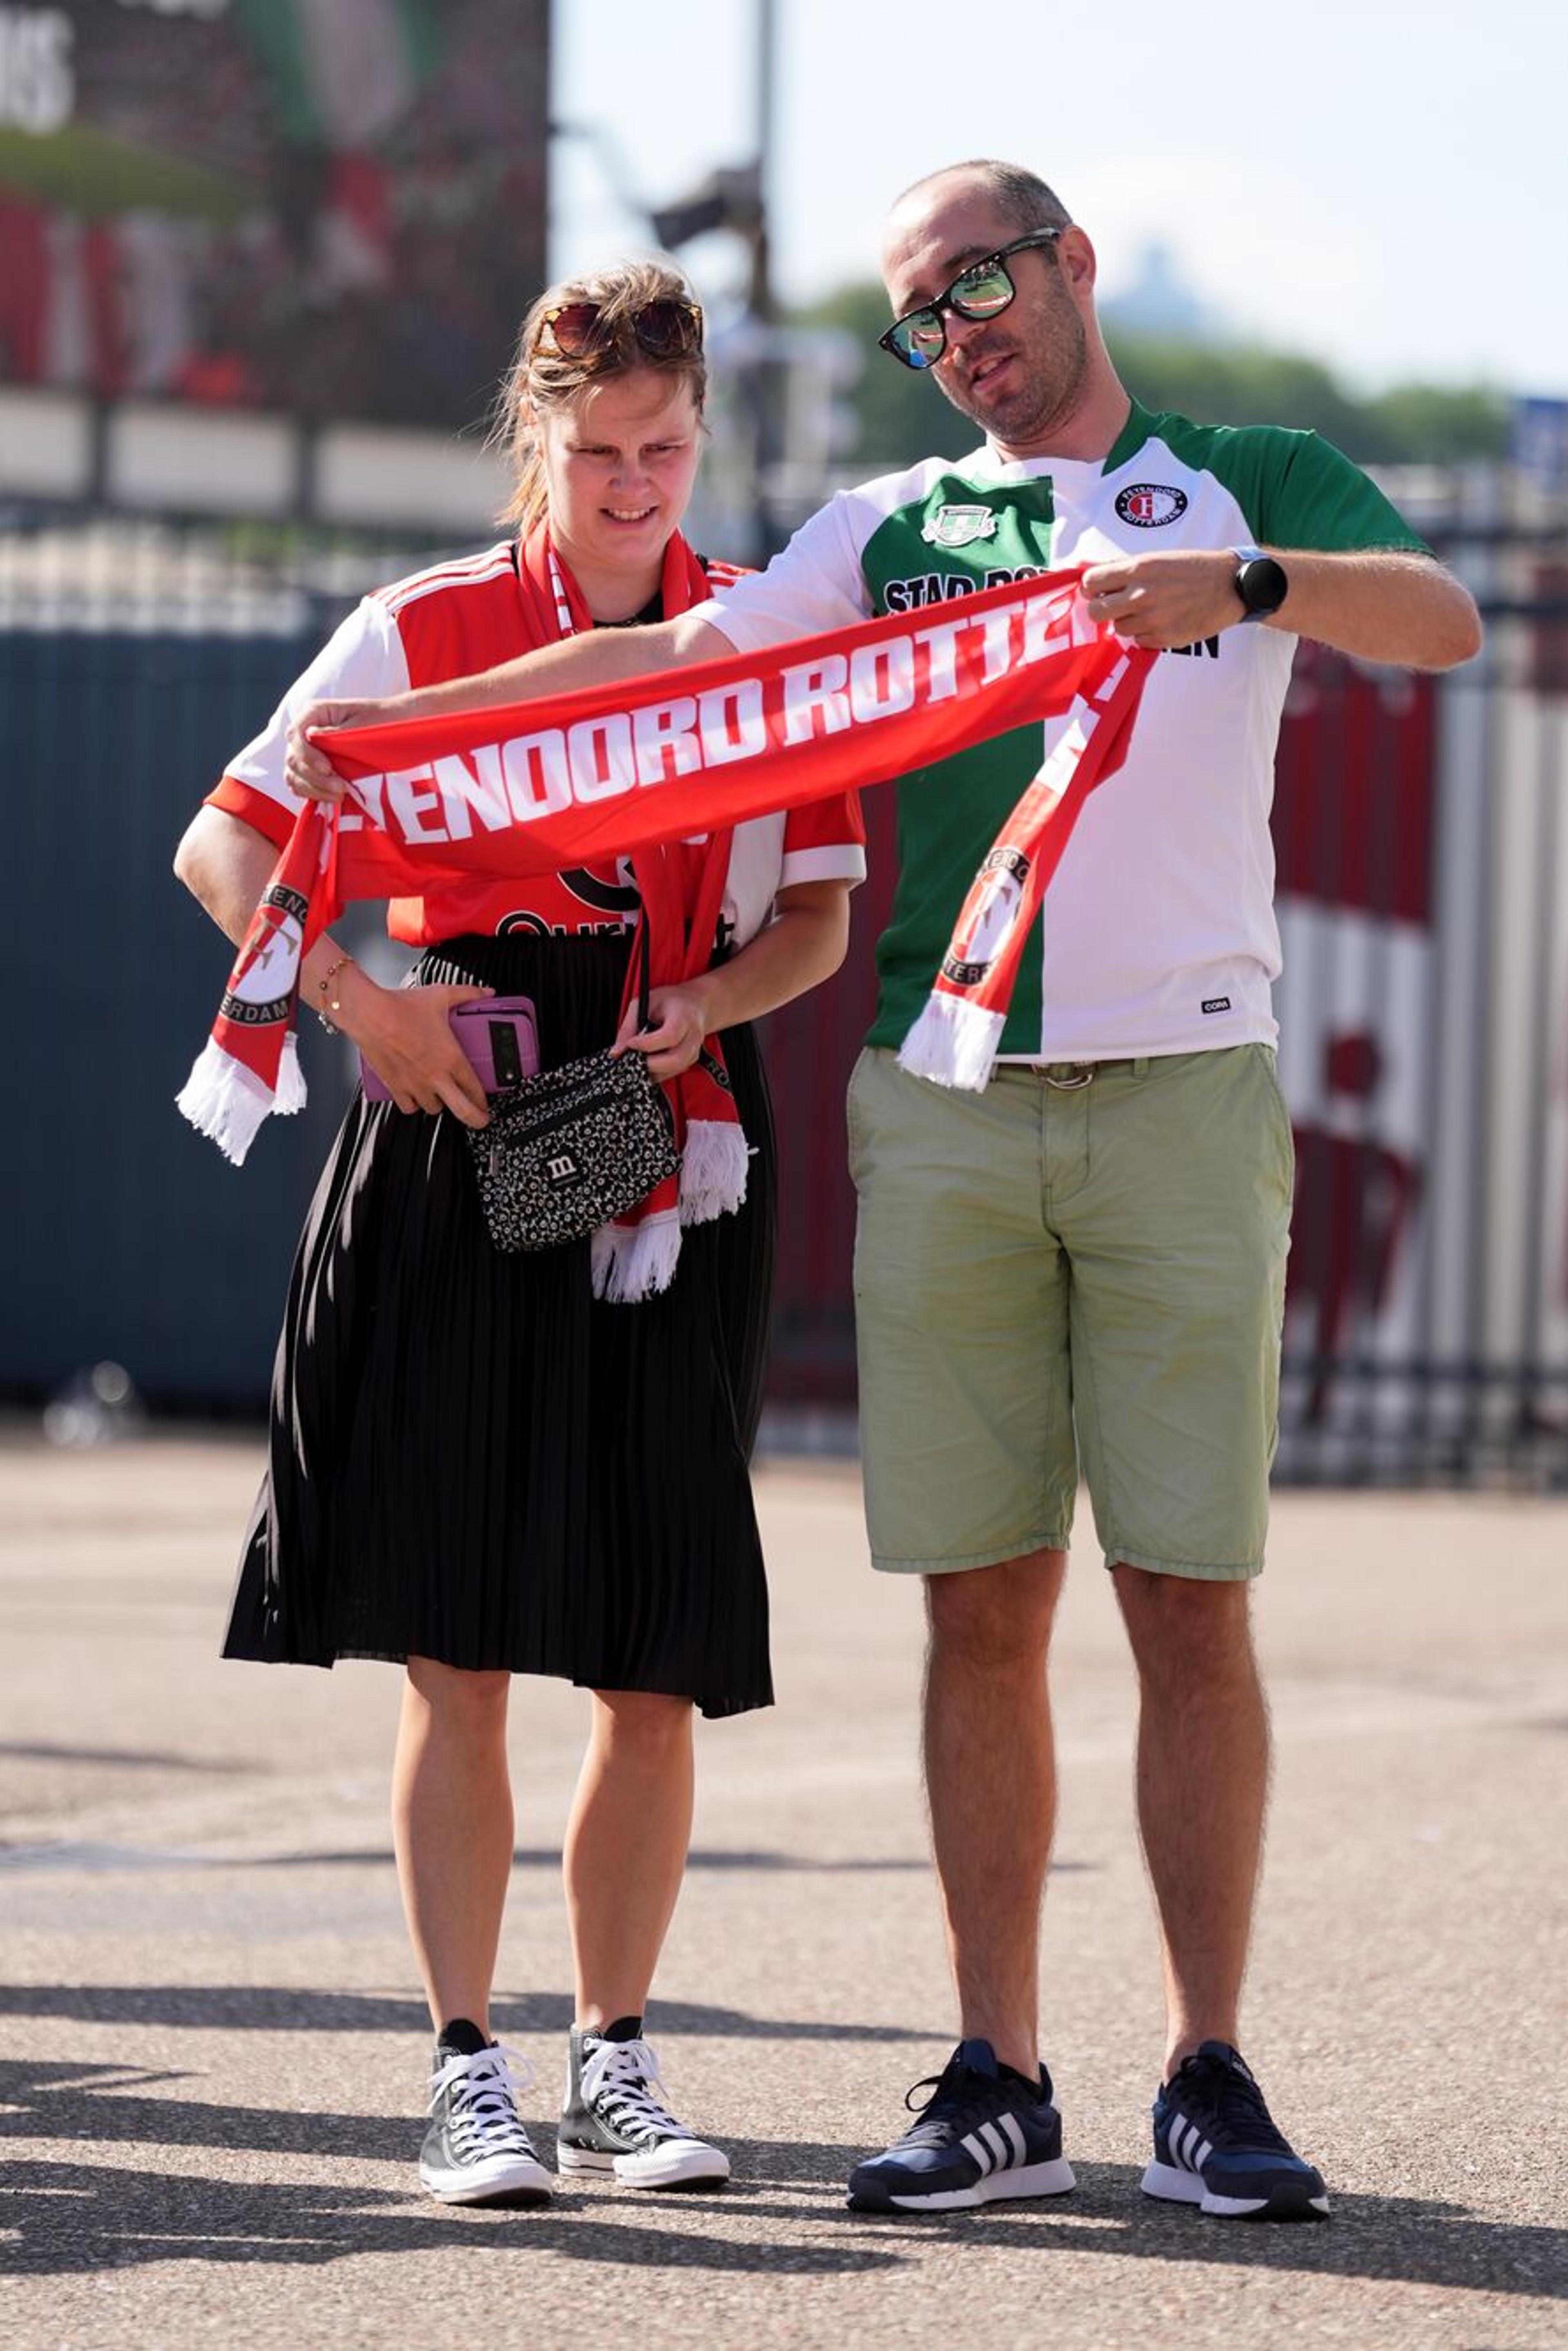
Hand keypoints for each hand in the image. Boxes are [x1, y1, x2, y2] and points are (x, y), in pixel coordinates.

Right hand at [285, 697, 394, 802]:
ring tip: (341, 795)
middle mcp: (305, 731)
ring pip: (294, 775)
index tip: (328, 769)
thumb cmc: (382, 720)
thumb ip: (338, 732)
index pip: (296, 734)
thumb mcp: (365, 723)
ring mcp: (307, 752)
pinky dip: (313, 794)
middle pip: (293, 759)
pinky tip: (334, 798)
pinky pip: (301, 785)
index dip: (307, 755)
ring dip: (314, 789)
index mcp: (314, 712)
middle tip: (342, 788)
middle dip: (315, 778)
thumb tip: (312, 735)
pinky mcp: (313, 770)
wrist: (395, 726)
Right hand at [340, 974, 494, 1125]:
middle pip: (463, 1111)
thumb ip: (468, 994)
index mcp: (451, 1058)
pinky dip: (414, 1105)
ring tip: (441, 1095)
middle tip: (478, 1120)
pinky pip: (409, 1108)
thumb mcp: (441, 996)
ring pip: (434, 1109)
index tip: (486, 1103)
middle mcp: (435, 1076)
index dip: (484, 1100)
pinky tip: (416, 1096)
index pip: (475, 1089)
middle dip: (475, 1119)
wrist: (369, 1013)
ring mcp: (415, 1084)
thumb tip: (486, 992)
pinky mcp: (395, 1087)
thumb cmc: (402, 1006)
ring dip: (440, 1104)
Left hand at [610, 983, 712, 1082]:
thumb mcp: (644, 1004)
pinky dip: (658, 1072)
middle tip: (633, 1059)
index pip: (669, 1036)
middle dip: (650, 1064)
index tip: (630, 1044)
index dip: (647, 1044)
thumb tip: (616, 1052)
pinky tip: (647, 1062)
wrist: (694, 1005)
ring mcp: (694, 1050)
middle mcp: (693, 1036)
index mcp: (684, 1017)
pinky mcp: (690, 1060)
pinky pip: (673, 1072)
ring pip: (674, 1070)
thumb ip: (628, 1027)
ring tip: (638, 1061)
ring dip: (653, 1070)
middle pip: (675, 1060)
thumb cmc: (669, 1001)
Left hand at [1080, 550, 1245, 649]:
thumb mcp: (1157, 558)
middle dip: (1102, 609)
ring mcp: (1152, 619)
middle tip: (1115, 605)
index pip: (1091, 582)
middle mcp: (1141, 595)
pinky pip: (1139, 641)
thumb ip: (1125, 569)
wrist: (1230, 585)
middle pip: (1096, 612)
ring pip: (1118, 628)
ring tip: (1149, 610)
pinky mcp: (1164, 639)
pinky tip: (1163, 620)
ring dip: (1128, 621)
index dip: (1092, 587)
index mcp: (1138, 569)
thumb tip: (1092, 577)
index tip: (1099, 590)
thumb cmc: (1193, 568)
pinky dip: (1146, 633)